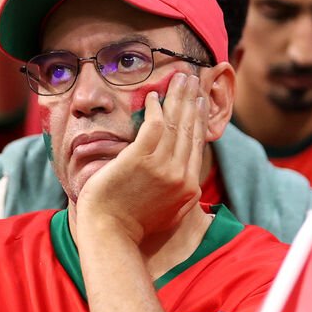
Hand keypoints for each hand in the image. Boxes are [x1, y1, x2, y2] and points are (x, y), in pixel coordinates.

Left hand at [75, 71, 207, 243]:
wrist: (110, 233)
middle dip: (192, 100)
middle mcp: (180, 175)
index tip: (200, 100)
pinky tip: (153, 96)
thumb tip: (185, 177)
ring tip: (179, 78)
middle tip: (193, 79)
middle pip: (190, 128)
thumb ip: (180, 192)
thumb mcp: (169, 211)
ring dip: (178, 96)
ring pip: (176, 122)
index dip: (199, 118)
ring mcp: (161, 166)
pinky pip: (153, 124)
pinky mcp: (139, 158)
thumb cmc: (132, 224)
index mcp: (189, 187)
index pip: (197, 144)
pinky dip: (155, 108)